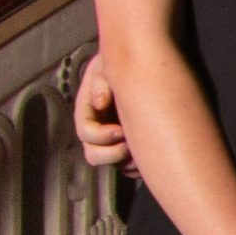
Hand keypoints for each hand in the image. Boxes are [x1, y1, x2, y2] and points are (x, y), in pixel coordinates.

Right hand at [75, 54, 131, 170]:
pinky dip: (138, 167)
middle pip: (94, 155)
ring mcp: (112, 140)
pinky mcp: (128, 146)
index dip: (101, 136)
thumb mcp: (106, 66)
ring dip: (128, 162)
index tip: (121, 131)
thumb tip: (100, 102)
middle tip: (131, 145)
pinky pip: (130, 168)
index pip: (86, 133)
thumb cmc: (118, 67)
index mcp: (88, 111)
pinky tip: (149, 156)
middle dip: (113, 155)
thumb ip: (102, 81)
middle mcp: (98, 129)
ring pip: (113, 164)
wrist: (139, 70)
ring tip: (142, 151)